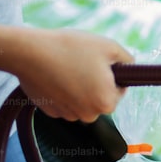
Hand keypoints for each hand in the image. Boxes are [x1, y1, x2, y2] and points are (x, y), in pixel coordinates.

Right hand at [10, 28, 133, 122]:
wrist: (30, 53)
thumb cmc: (70, 48)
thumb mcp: (108, 46)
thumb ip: (127, 59)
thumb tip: (130, 67)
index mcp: (106, 102)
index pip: (119, 90)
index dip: (112, 74)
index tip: (99, 63)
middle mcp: (88, 115)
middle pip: (100, 98)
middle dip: (96, 82)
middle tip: (83, 63)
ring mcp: (67, 115)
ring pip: (82, 101)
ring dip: (79, 87)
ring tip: (68, 66)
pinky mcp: (50, 112)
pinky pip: (64, 101)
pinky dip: (62, 90)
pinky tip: (55, 74)